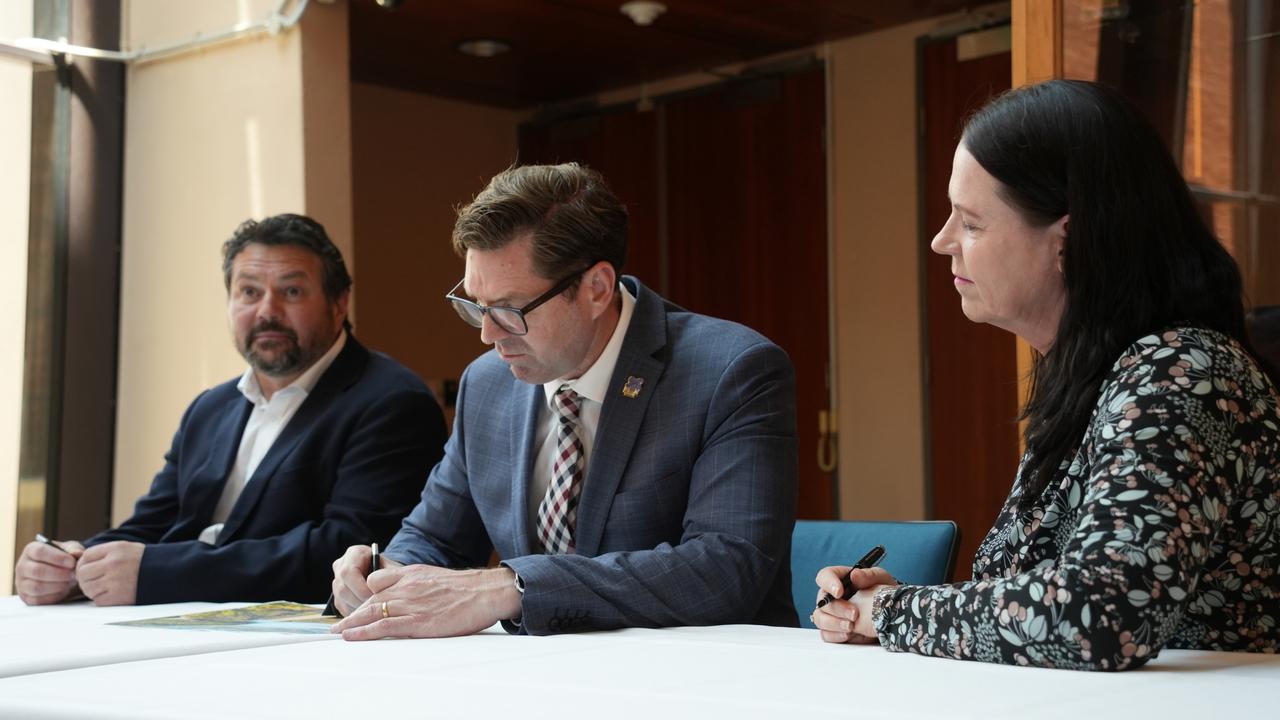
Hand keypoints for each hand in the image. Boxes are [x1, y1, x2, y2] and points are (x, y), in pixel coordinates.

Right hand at [15, 539, 84, 604]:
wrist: (60, 574)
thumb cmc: (63, 559)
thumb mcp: (70, 549)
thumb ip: (74, 549)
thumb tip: (77, 553)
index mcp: (31, 550)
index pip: (39, 552)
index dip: (57, 557)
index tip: (72, 563)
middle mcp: (22, 566)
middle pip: (37, 571)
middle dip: (59, 574)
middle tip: (73, 575)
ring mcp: (21, 583)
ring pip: (37, 587)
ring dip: (57, 585)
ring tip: (69, 582)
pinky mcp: (26, 597)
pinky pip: (38, 599)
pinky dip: (54, 596)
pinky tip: (63, 590)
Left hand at [76, 541, 144, 605]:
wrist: (166, 574)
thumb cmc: (144, 562)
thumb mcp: (125, 548)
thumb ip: (103, 553)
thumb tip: (80, 563)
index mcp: (115, 549)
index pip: (86, 556)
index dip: (83, 564)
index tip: (89, 569)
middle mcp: (113, 564)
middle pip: (83, 573)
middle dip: (85, 578)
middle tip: (93, 581)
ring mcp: (115, 581)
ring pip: (88, 588)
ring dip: (92, 590)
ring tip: (103, 588)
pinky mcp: (118, 597)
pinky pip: (98, 600)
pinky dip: (101, 599)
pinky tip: (111, 594)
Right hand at [330, 544, 403, 615]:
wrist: (386, 575)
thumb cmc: (390, 570)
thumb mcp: (392, 569)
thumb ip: (388, 576)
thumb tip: (385, 589)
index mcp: (354, 553)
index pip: (348, 572)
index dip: (361, 587)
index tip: (375, 596)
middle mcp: (341, 566)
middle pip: (343, 588)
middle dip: (360, 600)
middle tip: (375, 609)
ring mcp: (337, 582)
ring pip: (341, 600)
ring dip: (357, 610)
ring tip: (373, 614)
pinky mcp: (338, 596)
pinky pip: (343, 608)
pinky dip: (355, 614)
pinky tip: (368, 617)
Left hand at [332, 565, 521, 640]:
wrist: (486, 592)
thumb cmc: (468, 589)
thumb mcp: (436, 577)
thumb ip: (418, 583)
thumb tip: (411, 594)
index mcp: (412, 574)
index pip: (377, 582)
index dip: (365, 596)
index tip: (357, 605)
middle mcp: (407, 587)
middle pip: (370, 599)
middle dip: (352, 612)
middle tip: (338, 624)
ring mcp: (411, 604)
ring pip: (372, 612)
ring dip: (351, 623)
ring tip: (337, 632)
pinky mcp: (418, 621)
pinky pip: (384, 627)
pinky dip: (364, 632)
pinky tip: (352, 636)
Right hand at [811, 565, 896, 644]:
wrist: (891, 615)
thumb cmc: (883, 593)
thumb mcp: (882, 580)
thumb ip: (870, 575)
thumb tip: (855, 575)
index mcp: (840, 579)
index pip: (824, 576)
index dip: (828, 583)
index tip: (839, 592)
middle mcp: (831, 597)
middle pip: (822, 601)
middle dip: (837, 609)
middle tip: (854, 614)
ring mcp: (831, 614)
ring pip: (820, 618)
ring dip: (834, 624)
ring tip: (852, 627)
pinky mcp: (834, 631)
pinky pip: (826, 634)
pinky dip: (836, 636)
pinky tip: (849, 635)